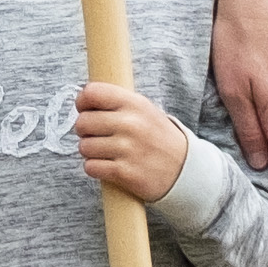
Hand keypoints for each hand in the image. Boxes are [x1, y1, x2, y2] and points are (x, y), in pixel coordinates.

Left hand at [76, 78, 193, 203]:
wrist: (184, 170)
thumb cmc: (158, 138)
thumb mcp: (144, 110)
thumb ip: (117, 102)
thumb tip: (82, 99)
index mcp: (135, 104)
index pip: (92, 93)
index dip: (82, 102)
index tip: (85, 109)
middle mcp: (131, 124)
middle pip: (82, 122)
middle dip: (84, 130)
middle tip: (95, 135)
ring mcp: (128, 150)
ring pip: (84, 147)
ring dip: (89, 151)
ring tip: (104, 152)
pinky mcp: (125, 173)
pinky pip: (91, 167)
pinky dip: (95, 167)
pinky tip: (107, 165)